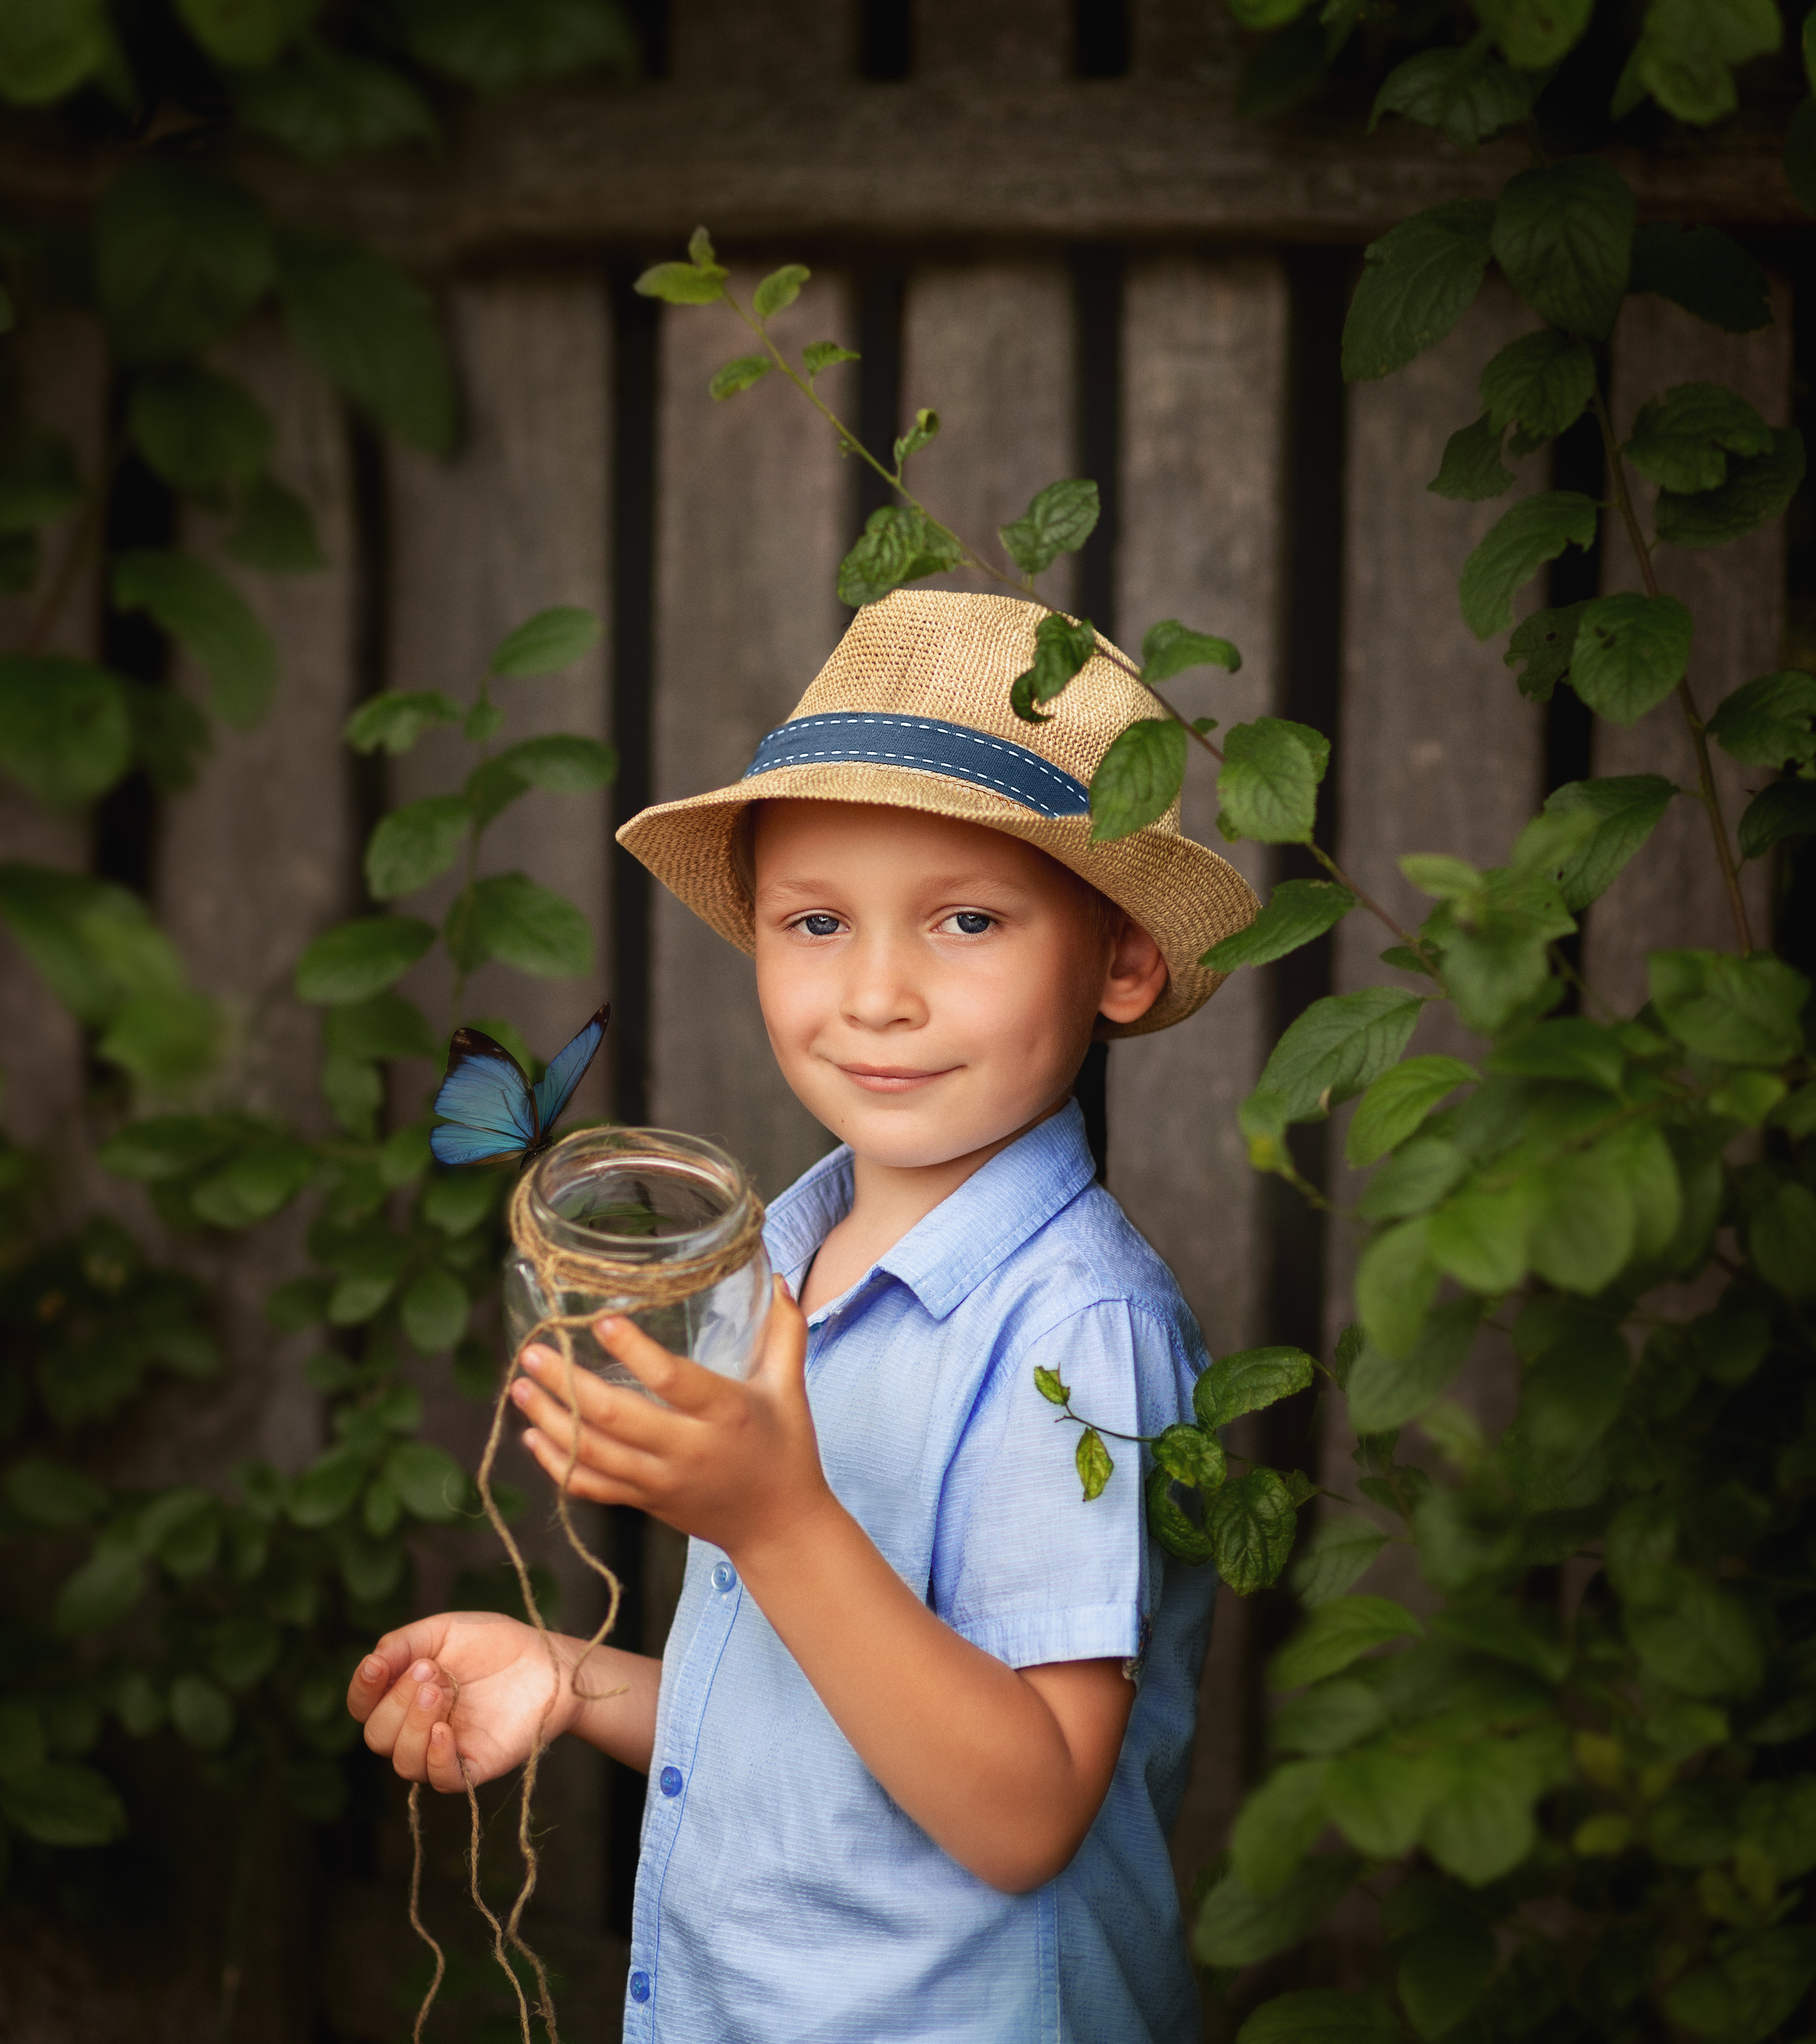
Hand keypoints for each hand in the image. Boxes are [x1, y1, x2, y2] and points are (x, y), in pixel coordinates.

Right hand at [346, 1612, 586, 1791]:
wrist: (548, 1660)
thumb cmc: (495, 1644)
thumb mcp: (445, 1630)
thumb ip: (404, 1643)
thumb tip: (370, 1662)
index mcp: (404, 1694)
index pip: (363, 1705)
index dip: (362, 1689)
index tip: (377, 1666)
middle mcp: (418, 1726)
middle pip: (377, 1736)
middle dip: (395, 1702)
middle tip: (428, 1671)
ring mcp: (445, 1749)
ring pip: (403, 1762)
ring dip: (412, 1727)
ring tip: (438, 1691)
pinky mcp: (475, 1765)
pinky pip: (442, 1779)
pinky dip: (435, 1758)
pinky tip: (442, 1730)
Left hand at [511, 1277, 833, 1565]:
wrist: (778, 1527)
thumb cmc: (785, 1449)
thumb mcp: (790, 1389)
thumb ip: (785, 1332)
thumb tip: (779, 1277)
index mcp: (726, 1414)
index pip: (673, 1381)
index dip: (635, 1351)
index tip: (602, 1321)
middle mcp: (689, 1450)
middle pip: (616, 1418)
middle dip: (567, 1385)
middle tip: (534, 1352)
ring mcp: (661, 1481)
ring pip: (593, 1454)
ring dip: (550, 1420)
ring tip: (519, 1385)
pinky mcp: (645, 1502)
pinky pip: (591, 1486)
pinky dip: (556, 1464)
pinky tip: (531, 1436)